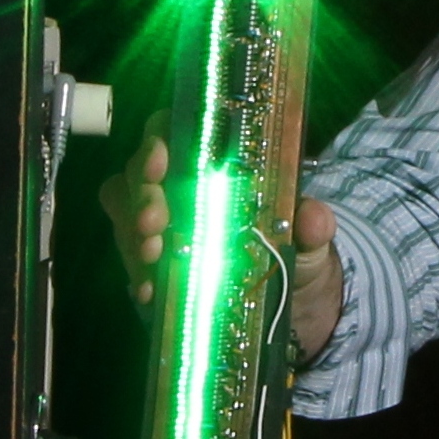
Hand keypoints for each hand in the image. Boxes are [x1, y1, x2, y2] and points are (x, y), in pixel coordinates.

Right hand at [97, 110, 344, 357]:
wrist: (290, 307)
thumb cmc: (295, 256)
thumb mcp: (311, 243)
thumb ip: (312, 228)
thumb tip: (313, 217)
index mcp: (216, 164)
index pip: (175, 130)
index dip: (158, 139)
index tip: (160, 162)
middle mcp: (180, 185)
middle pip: (139, 171)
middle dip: (141, 194)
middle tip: (154, 223)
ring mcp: (160, 224)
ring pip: (124, 211)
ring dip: (131, 232)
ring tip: (153, 257)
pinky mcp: (151, 262)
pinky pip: (128, 258)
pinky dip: (135, 273)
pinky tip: (149, 291)